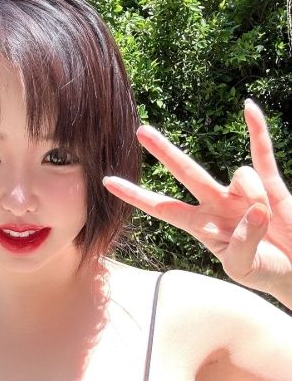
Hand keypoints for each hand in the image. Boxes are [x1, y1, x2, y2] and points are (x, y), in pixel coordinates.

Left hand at [103, 100, 291, 303]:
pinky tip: (248, 107)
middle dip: (164, 152)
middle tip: (141, 131)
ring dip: (255, 196)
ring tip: (269, 224)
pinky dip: (257, 130)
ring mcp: (242, 192)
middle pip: (186, 172)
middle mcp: (217, 205)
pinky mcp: (271, 184)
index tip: (108, 183)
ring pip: (241, 176)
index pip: (163, 208)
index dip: (136, 197)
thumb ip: (242, 244)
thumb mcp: (244, 268)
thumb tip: (253, 209)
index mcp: (202, 227)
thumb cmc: (265, 273)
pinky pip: (263, 152)